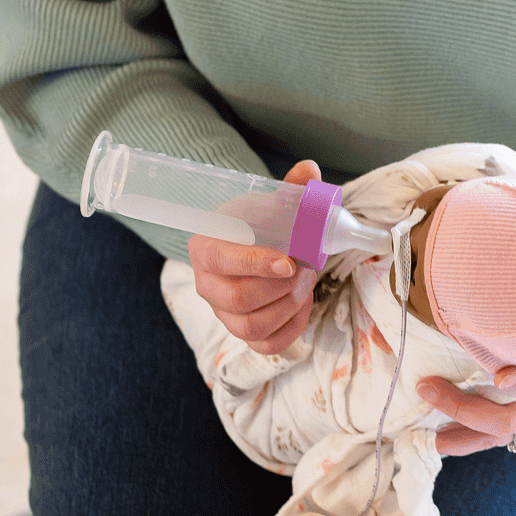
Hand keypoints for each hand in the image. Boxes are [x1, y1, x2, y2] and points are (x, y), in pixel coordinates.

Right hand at [188, 159, 322, 354]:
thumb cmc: (259, 224)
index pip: (222, 261)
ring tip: (306, 284)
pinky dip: (292, 328)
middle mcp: (207, 285)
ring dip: (288, 307)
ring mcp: (223, 313)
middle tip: (305, 270)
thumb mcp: (271, 202)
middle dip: (280, 288)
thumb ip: (290, 187)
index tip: (288, 262)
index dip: (256, 264)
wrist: (251, 245)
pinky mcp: (242, 332)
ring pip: (251, 328)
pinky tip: (302, 304)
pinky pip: (266, 345)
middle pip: (238, 300)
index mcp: (206, 248)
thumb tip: (309, 170)